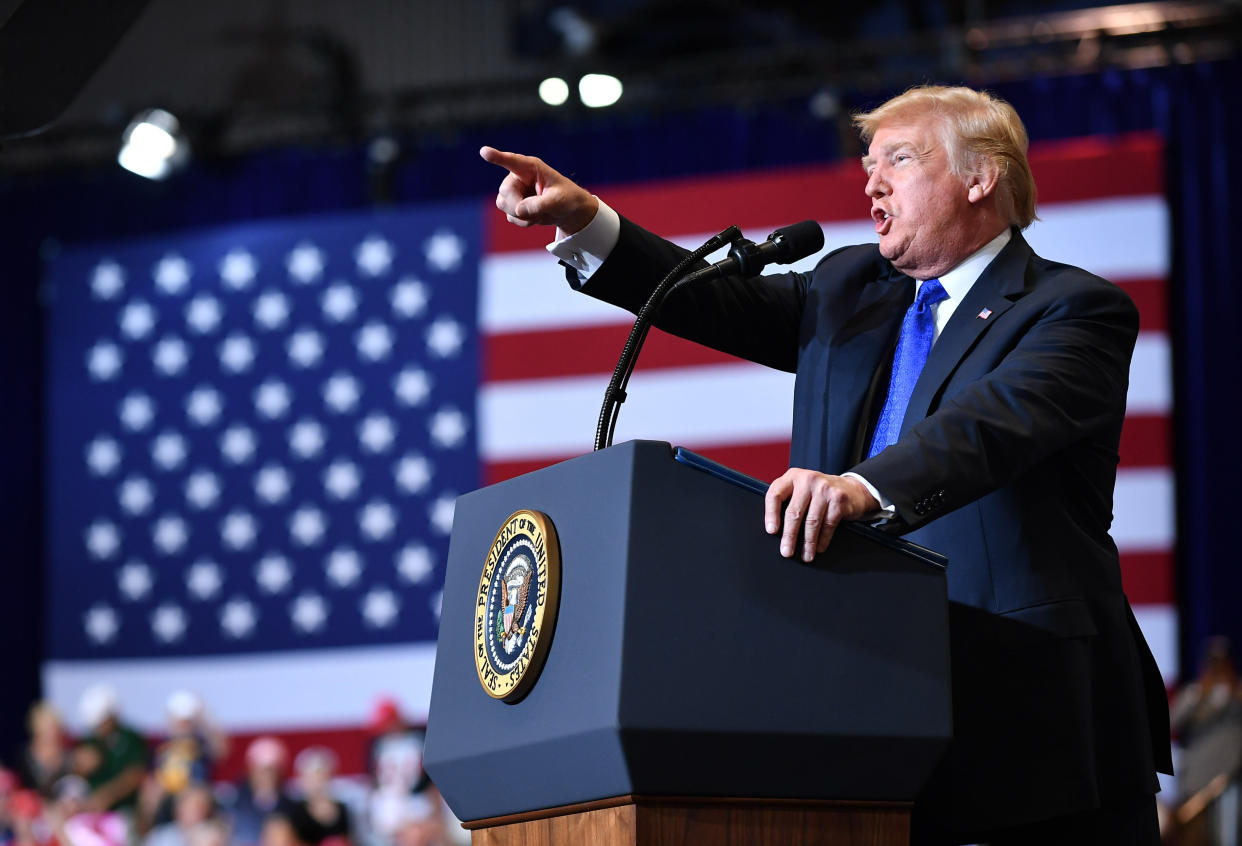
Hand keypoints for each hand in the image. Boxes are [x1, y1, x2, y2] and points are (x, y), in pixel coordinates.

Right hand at [480, 146, 598, 232]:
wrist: (568, 211)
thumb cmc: (566, 198)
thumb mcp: (558, 201)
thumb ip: (540, 204)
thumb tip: (519, 210)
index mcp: (531, 168)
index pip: (512, 161)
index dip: (497, 156)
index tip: (484, 152)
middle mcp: (518, 176)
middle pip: (505, 191)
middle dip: (518, 206)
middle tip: (537, 212)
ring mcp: (514, 191)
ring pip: (503, 204)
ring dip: (521, 215)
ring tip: (539, 213)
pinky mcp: (513, 205)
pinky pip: (510, 217)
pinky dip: (523, 222)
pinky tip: (535, 217)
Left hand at [764, 469, 879, 561]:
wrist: (852, 489)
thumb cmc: (820, 493)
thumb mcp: (802, 490)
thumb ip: (788, 501)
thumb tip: (776, 530)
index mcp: (793, 476)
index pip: (775, 494)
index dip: (771, 514)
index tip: (771, 531)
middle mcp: (808, 479)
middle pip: (794, 512)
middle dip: (789, 535)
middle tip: (786, 552)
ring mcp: (824, 488)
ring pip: (812, 521)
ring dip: (808, 542)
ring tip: (806, 555)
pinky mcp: (838, 499)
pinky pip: (828, 524)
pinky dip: (823, 539)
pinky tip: (819, 547)